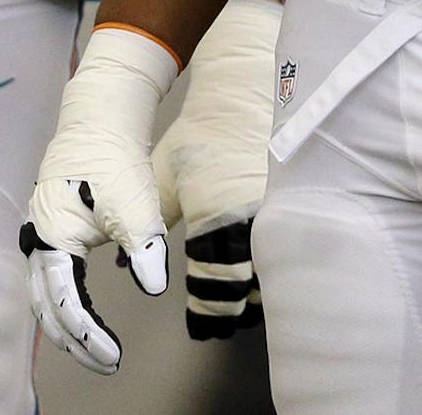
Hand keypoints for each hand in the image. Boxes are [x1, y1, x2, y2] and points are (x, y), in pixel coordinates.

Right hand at [21, 26, 177, 374]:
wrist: (100, 118)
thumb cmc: (115, 160)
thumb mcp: (136, 207)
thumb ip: (145, 251)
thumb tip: (153, 288)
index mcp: (52, 238)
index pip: (65, 303)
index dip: (88, 336)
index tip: (115, 357)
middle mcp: (39, 239)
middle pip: (47, 307)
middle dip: (74, 341)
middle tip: (106, 364)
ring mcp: (42, 232)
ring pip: (46, 294)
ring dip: (68, 325)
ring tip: (94, 348)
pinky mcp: (54, 227)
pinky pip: (54, 276)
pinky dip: (68, 301)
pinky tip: (91, 313)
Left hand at [152, 0, 279, 338]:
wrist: (247, 94)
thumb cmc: (201, 137)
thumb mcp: (164, 179)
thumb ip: (149, 223)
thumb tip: (126, 261)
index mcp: (212, 218)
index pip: (210, 284)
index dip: (205, 312)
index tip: (199, 327)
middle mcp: (248, 222)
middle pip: (245, 291)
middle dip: (232, 312)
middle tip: (222, 324)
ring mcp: (277, 214)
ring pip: (274, 276)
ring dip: (258, 295)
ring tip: (244, 307)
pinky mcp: (296, 205)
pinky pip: (292, 251)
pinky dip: (281, 270)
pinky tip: (271, 277)